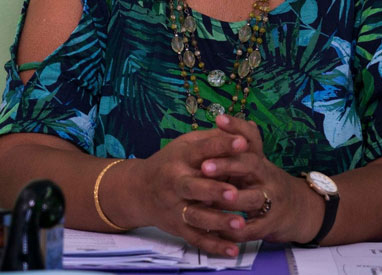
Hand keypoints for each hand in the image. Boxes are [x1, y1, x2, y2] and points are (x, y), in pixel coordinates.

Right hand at [123, 125, 253, 256]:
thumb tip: (243, 132)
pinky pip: (196, 238)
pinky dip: (214, 246)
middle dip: (213, 190)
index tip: (242, 143)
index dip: (221, 146)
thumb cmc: (172, 162)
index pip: (201, 150)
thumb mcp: (186, 144)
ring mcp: (175, 207)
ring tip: (240, 223)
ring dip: (217, 221)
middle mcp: (175, 182)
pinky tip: (232, 249)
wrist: (139, 190)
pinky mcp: (178, 227)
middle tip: (234, 193)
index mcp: (180, 157)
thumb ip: (212, 140)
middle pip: (193, 187)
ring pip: (196, 216)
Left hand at [189, 114, 322, 244]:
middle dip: (227, 165)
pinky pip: (252, 229)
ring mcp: (272, 201)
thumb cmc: (268, 184)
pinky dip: (233, 231)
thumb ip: (240, 147)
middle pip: (250, 165)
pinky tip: (215, 231)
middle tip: (204, 166)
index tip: (219, 118)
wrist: (303, 211)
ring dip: (230, 200)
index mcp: (261, 160)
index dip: (236, 128)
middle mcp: (268, 176)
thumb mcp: (258, 164)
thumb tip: (220, 119)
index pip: (251, 139)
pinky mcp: (271, 225)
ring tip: (208, 200)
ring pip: (252, 199)